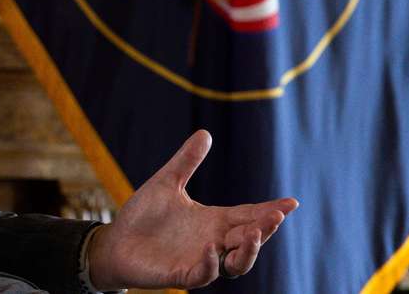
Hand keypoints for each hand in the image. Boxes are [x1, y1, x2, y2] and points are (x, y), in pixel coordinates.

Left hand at [86, 130, 297, 289]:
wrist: (116, 241)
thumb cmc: (144, 216)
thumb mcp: (167, 182)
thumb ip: (186, 161)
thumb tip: (205, 133)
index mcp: (214, 221)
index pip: (249, 216)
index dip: (270, 211)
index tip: (292, 202)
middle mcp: (213, 242)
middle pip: (249, 240)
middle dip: (265, 229)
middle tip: (277, 216)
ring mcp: (199, 260)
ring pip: (236, 264)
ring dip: (247, 252)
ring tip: (253, 234)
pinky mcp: (181, 274)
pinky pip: (202, 275)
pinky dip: (210, 264)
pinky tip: (211, 249)